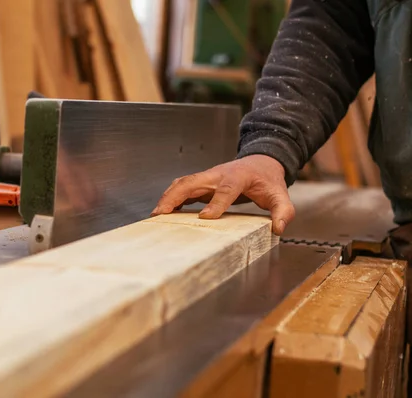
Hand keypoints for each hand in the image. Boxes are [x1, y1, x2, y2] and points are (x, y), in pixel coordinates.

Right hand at [151, 155, 294, 234]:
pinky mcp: (201, 183)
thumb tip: (278, 228)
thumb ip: (283, 211)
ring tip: (156, 215)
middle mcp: (218, 175)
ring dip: (168, 197)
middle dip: (176, 196)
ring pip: (183, 183)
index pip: (225, 189)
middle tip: (162, 214)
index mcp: (238, 176)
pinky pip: (182, 188)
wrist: (260, 162)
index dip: (215, 203)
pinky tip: (163, 213)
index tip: (205, 218)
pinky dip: (170, 198)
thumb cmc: (267, 180)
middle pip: (192, 181)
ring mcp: (207, 178)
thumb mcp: (280, 195)